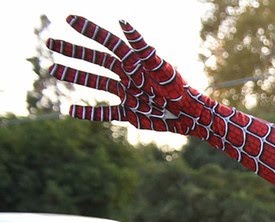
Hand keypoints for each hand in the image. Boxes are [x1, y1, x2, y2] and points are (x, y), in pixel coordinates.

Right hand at [47, 16, 210, 135]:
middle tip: (50, 43)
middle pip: (95, 60)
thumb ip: (140, 46)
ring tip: (54, 69)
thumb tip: (123, 23)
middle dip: (73, 51)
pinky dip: (87, 112)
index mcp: (134, 62)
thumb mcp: (158, 65)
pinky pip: (104, 112)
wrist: (190, 115)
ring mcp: (127, 93)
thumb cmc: (177, 88)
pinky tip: (70, 110)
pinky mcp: (129, 113)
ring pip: (95, 82)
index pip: (107, 42)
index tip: (69, 19)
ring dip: (75, 75)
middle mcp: (127, 75)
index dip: (89, 30)